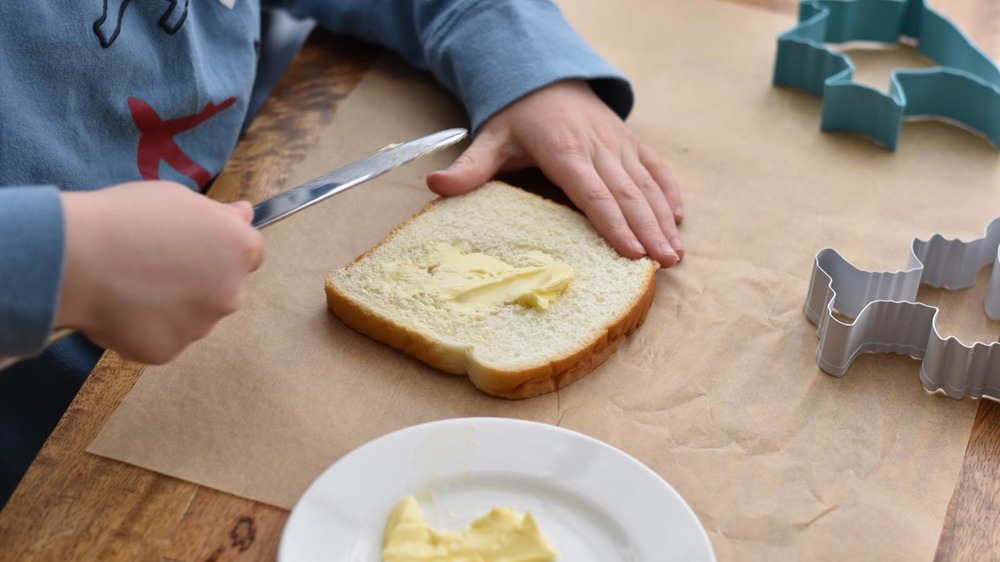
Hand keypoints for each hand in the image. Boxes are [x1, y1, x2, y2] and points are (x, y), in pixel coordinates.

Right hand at [57, 181, 264, 363]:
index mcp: (239, 249)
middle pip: (225, 289)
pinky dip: (147, 328)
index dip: (222, 249)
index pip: (249, 254)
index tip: (196, 246)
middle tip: (156, 265)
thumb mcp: (178, 198)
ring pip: (194, 317)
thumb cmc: (127, 218)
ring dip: (175, 307)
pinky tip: (121, 307)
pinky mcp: (169, 351)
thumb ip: (218, 214)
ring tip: (133, 285)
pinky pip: (163, 339)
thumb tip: (243, 216)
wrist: (77, 258)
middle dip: (201, 280)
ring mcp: (201, 327)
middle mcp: (231, 292)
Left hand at [427, 79, 683, 267]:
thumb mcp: (490, 138)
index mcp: (564, 151)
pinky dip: (669, 192)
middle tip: (662, 264)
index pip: (592, 192)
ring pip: (645, 184)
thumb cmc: (517, 117)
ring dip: (662, 219)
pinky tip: (679, 218)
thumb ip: (469, 167)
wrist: (546, 77)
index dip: (612, 223)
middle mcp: (597, 148)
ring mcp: (618, 145)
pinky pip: (655, 167)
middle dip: (647, 231)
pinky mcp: (630, 142)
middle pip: (626, 194)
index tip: (630, 251)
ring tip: (675, 253)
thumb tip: (435, 185)